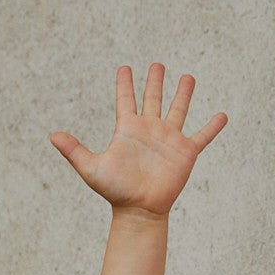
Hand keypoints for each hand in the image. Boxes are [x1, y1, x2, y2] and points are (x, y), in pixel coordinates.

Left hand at [50, 65, 226, 218]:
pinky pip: (202, 136)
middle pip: (153, 98)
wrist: (139, 210)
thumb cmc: (116, 192)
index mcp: (128, 129)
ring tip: (188, 77)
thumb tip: (52, 136)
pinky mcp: (185, 152)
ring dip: (183, 94)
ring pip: (178, 110)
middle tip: (157, 64)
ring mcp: (168, 139)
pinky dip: (213, 127)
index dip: (125, 84)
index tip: (124, 68)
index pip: (126, 100)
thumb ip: (74, 150)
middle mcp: (149, 129)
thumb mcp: (92, 168)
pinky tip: (222, 116)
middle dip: (154, 81)